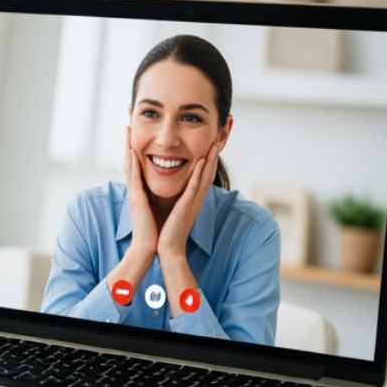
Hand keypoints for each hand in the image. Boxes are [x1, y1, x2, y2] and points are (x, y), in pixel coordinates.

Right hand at [123, 134, 157, 258]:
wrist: (149, 247)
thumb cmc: (154, 230)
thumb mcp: (154, 208)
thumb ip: (154, 196)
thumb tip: (160, 188)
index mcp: (139, 191)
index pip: (135, 165)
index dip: (133, 148)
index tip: (133, 133)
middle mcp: (134, 190)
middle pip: (129, 160)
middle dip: (127, 142)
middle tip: (126, 124)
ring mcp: (134, 194)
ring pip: (130, 165)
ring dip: (129, 147)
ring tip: (128, 130)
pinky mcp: (138, 200)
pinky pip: (136, 178)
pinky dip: (136, 164)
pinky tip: (136, 152)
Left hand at [157, 142, 216, 259]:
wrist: (168, 248)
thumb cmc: (169, 230)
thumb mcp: (176, 209)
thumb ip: (179, 198)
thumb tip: (177, 187)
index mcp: (193, 198)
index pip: (204, 175)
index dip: (209, 159)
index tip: (212, 144)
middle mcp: (197, 199)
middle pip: (209, 173)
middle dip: (214, 156)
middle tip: (219, 138)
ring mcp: (194, 202)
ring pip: (205, 177)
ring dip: (210, 160)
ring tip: (214, 144)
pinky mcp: (187, 206)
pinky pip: (194, 187)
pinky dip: (199, 173)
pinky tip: (201, 161)